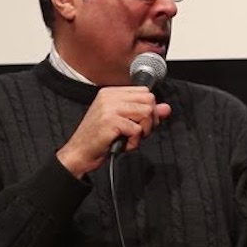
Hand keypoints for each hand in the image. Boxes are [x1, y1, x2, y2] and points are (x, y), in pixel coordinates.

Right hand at [57, 86, 171, 177]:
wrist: (79, 154)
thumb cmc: (100, 140)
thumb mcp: (125, 123)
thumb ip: (144, 114)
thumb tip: (166, 108)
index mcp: (111, 92)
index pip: (144, 92)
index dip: (149, 109)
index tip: (140, 123)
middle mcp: (109, 96)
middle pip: (149, 100)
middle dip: (150, 120)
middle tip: (137, 133)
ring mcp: (109, 108)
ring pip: (147, 112)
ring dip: (143, 131)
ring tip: (129, 138)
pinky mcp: (110, 121)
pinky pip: (137, 129)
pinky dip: (134, 142)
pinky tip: (122, 144)